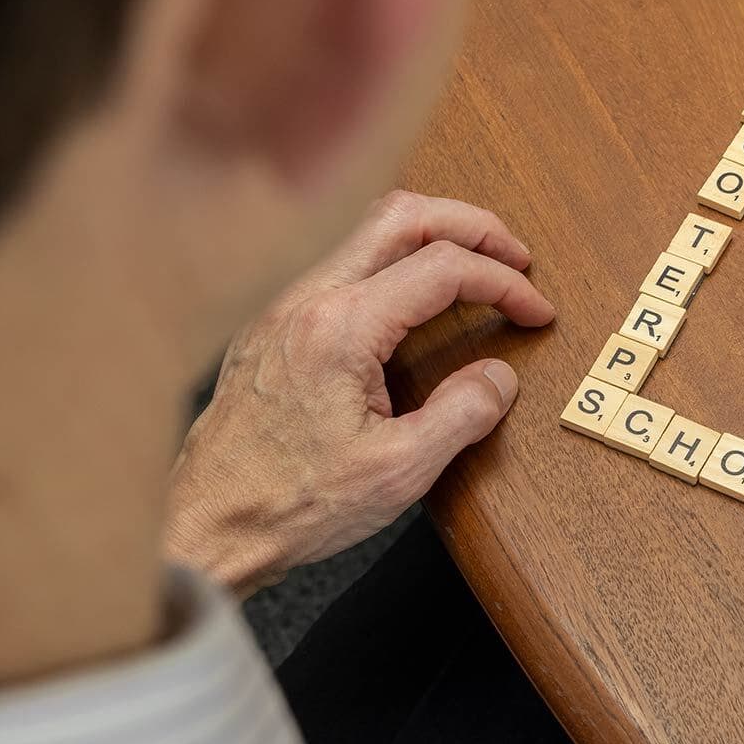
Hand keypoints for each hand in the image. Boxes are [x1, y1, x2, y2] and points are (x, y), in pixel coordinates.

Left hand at [164, 191, 555, 595]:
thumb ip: (461, 414)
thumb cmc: (290, 505)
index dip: (504, 283)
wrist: (206, 527)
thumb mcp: (399, 471)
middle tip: (514, 258)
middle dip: (471, 226)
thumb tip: (499, 377)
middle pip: (402, 216)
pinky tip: (413, 301)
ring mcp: (283, 309)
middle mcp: (306, 300)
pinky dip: (392, 263)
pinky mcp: (272, 328)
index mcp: (341, 328)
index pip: (443, 268)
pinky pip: (340, 264)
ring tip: (473, 268)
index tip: (536, 310)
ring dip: (429, 238)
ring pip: (366, 232)